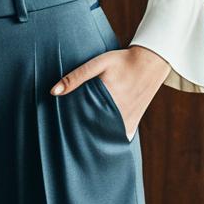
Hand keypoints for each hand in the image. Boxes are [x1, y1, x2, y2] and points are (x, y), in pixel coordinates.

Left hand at [49, 45, 171, 136]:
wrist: (150, 62)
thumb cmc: (121, 61)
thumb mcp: (98, 63)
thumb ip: (76, 77)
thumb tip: (53, 92)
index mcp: (108, 101)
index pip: (82, 120)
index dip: (69, 126)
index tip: (59, 129)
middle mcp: (119, 115)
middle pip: (93, 132)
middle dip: (80, 135)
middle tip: (66, 137)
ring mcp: (128, 121)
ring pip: (106, 138)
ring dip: (94, 139)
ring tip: (79, 142)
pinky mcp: (133, 122)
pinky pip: (119, 138)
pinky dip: (109, 139)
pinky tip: (98, 140)